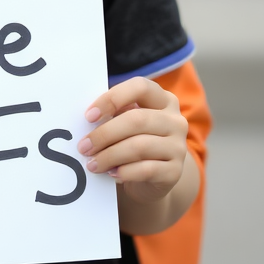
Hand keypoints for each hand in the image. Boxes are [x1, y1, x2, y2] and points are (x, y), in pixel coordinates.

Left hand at [80, 76, 188, 206]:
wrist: (155, 177)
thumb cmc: (133, 140)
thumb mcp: (126, 122)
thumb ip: (113, 115)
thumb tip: (88, 119)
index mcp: (163, 99)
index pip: (140, 87)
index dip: (112, 98)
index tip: (89, 116)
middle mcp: (175, 120)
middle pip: (137, 120)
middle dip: (105, 134)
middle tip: (84, 146)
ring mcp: (179, 146)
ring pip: (140, 146)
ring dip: (110, 156)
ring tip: (92, 164)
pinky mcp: (176, 171)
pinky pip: (146, 170)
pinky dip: (124, 172)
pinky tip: (112, 174)